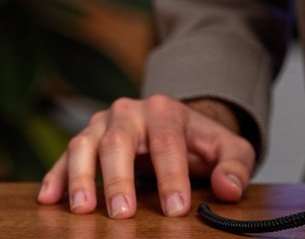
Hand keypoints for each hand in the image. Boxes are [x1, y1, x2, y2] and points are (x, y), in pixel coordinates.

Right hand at [36, 95, 255, 217]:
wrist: (176, 127)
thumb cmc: (199, 142)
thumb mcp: (228, 148)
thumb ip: (235, 165)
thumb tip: (229, 189)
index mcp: (167, 111)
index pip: (169, 143)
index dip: (172, 177)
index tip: (177, 209)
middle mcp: (131, 112)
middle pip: (120, 141)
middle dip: (120, 179)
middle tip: (123, 214)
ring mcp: (103, 124)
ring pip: (86, 144)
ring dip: (82, 177)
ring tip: (83, 210)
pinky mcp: (85, 140)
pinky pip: (65, 156)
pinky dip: (56, 176)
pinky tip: (50, 199)